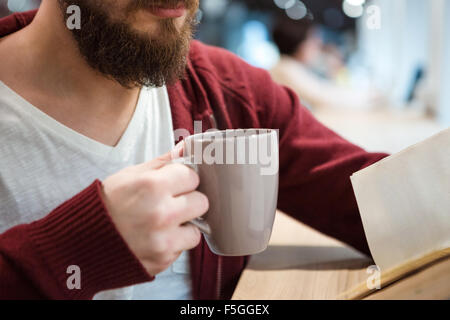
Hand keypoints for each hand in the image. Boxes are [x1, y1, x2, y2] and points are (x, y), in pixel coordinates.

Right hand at [100, 150, 208, 275]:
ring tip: (163, 224)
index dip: (183, 179)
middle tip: (171, 203)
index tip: (174, 184)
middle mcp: (161, 213)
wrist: (80, 243)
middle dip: (188, 201)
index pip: (192, 176)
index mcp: (152, 186)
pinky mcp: (163, 260)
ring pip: (196, 229)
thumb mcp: (130, 175)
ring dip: (184, 226)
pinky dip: (173, 244)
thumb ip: (163, 162)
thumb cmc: (106, 205)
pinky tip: (155, 238)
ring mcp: (163, 240)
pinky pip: (182, 248)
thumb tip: (186, 147)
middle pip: (201, 202)